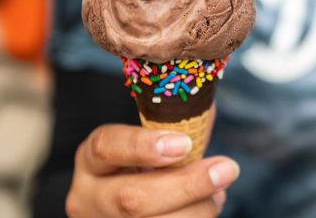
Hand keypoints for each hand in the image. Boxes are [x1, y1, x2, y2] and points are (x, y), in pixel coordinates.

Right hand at [65, 124, 238, 216]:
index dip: (142, 145)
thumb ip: (177, 128)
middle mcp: (90, 198)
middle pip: (132, 198)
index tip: (185, 142)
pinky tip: (209, 205)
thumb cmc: (144, 170)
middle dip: (186, 185)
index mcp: (92, 162)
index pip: (106, 147)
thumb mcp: (149, 147)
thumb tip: (206, 108)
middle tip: (226, 169)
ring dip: (199, 208)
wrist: (124, 210)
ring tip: (219, 191)